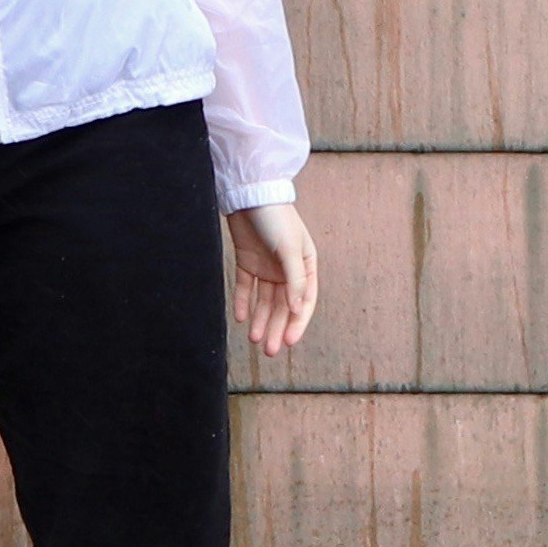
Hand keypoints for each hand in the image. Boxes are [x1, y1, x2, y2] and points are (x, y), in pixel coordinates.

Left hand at [226, 201, 316, 359]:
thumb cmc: (276, 218)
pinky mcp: (247, 262)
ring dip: (261, 320)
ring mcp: (267, 266)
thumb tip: (298, 309)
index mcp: (306, 265)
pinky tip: (241, 318)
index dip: (298, 323)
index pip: (304, 301)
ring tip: (254, 340)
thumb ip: (294, 280)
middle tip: (269, 351)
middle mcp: (287, 269)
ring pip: (264, 301)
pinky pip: (245, 288)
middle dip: (277, 328)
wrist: (250, 194)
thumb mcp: (290, 249)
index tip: (289, 342)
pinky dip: (243, 302)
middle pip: (283, 305)